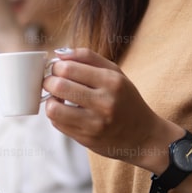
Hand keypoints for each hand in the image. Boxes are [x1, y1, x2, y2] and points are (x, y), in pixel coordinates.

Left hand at [43, 48, 181, 173]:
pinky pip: (57, 124)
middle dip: (48, 81)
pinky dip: (56, 115)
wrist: (143, 136)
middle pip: (59, 86)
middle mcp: (104, 102)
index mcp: (112, 82)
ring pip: (53, 108)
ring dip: (49, 100)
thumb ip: (88, 57)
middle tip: (52, 82)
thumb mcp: (115, 73)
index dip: (56, 67)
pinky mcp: (86, 139)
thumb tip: (59, 53)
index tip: (58, 69)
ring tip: (57, 98)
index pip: (69, 68)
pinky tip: (65, 111)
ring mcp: (94, 123)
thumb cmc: (126, 100)